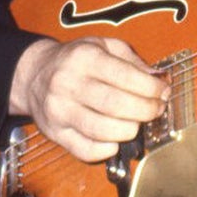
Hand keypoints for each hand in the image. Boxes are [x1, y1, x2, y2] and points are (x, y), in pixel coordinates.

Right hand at [9, 36, 166, 162]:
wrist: (33, 75)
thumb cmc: (74, 60)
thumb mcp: (102, 45)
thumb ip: (132, 60)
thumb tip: (158, 80)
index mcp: (84, 58)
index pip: (125, 76)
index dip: (151, 88)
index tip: (163, 92)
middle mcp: (68, 83)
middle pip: (116, 105)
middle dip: (145, 111)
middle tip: (155, 109)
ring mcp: (60, 111)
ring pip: (102, 130)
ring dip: (129, 131)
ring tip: (136, 124)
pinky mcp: (56, 133)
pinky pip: (86, 150)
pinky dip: (107, 150)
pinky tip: (116, 139)